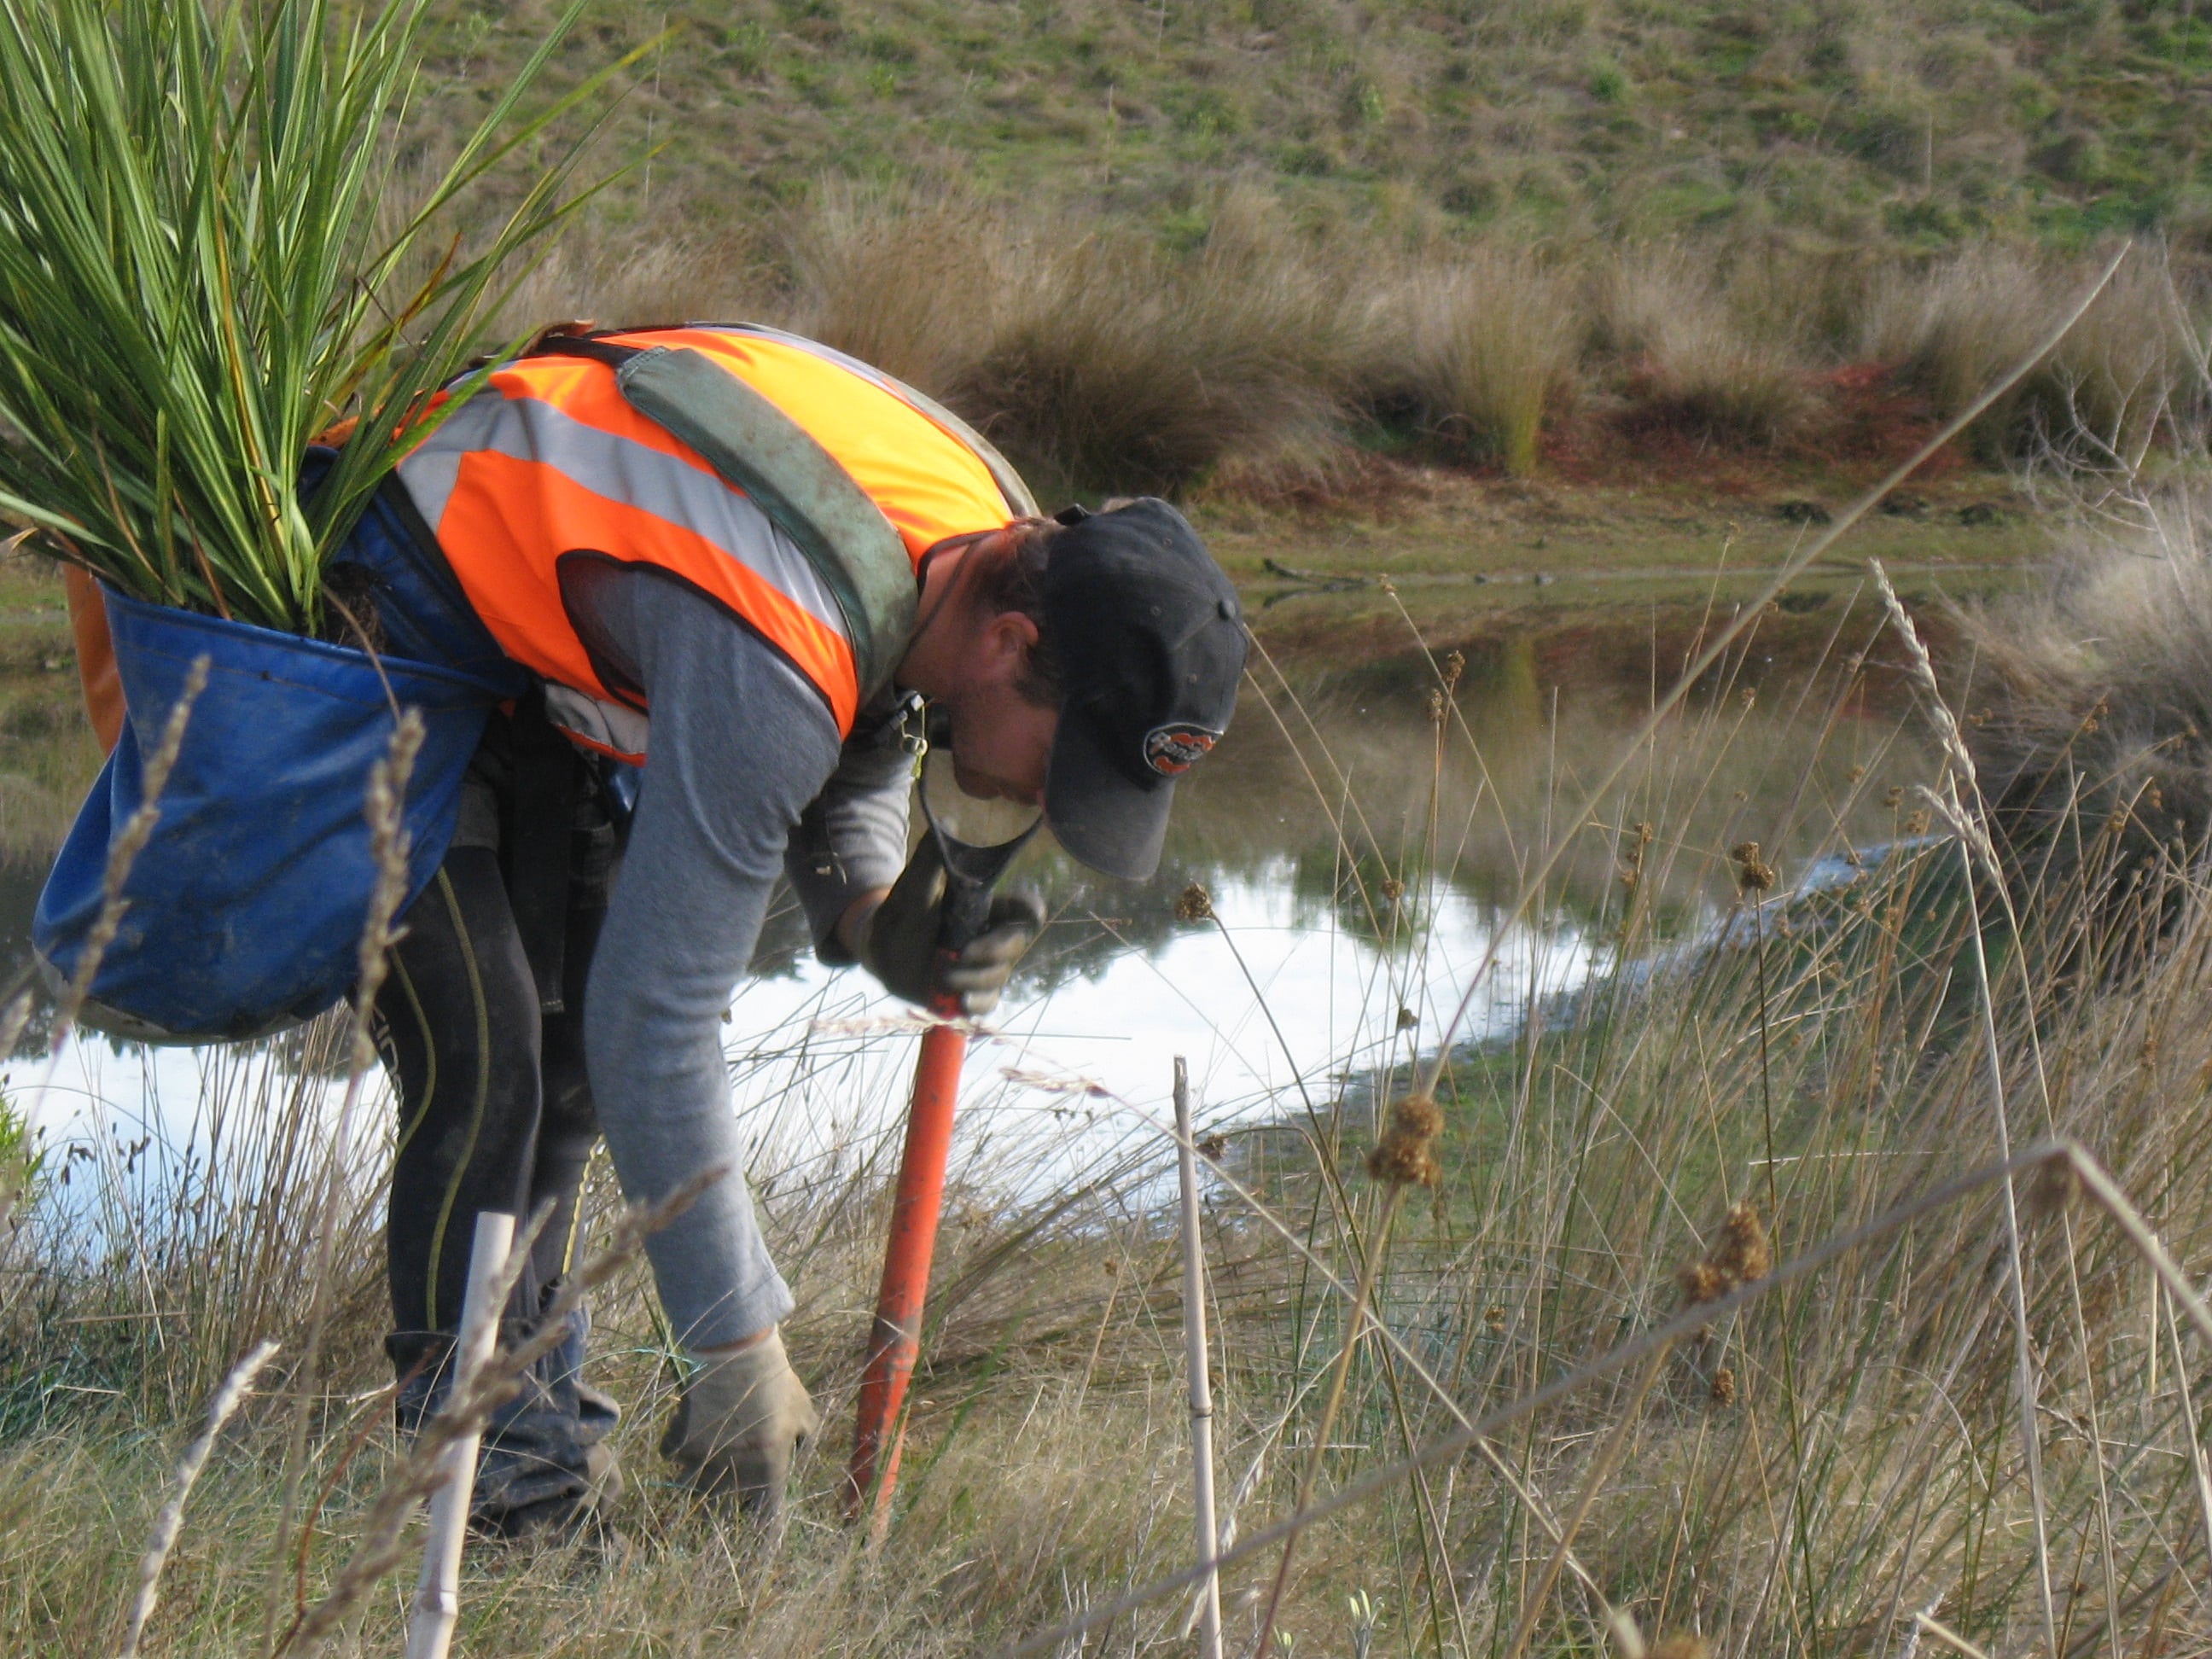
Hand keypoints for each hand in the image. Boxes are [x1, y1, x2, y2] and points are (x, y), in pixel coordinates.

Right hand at [660, 1327, 820, 1515]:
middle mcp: (732, 1478)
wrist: (739, 1358)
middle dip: (723, 1502)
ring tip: (699, 1461)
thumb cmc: (778, 1386)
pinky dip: (676, 1448)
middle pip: (720, 1511)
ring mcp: (702, 1463)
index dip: (763, 1531)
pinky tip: (684, 1432)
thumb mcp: (805, 1414)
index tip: (758, 1534)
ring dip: (695, 1478)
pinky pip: (671, 1456)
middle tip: (724, 1483)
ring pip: (690, 1487)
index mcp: (768, 1475)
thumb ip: (804, 1445)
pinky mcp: (679, 1443)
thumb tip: (798, 1459)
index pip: (767, 1521)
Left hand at [861, 834, 1042, 1014]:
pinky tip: (960, 1001)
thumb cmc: (901, 914)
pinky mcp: (971, 991)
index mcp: (984, 908)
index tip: (1032, 912)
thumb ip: (929, 858)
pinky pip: (988, 1002)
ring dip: (975, 978)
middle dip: (994, 950)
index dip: (1032, 910)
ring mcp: (983, 966)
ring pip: (1000, 974)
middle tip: (964, 952)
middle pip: (1015, 943)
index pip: (1022, 909)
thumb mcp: (912, 887)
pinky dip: (977, 1004)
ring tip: (942, 976)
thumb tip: (949, 820)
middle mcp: (989, 936)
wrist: (880, 953)